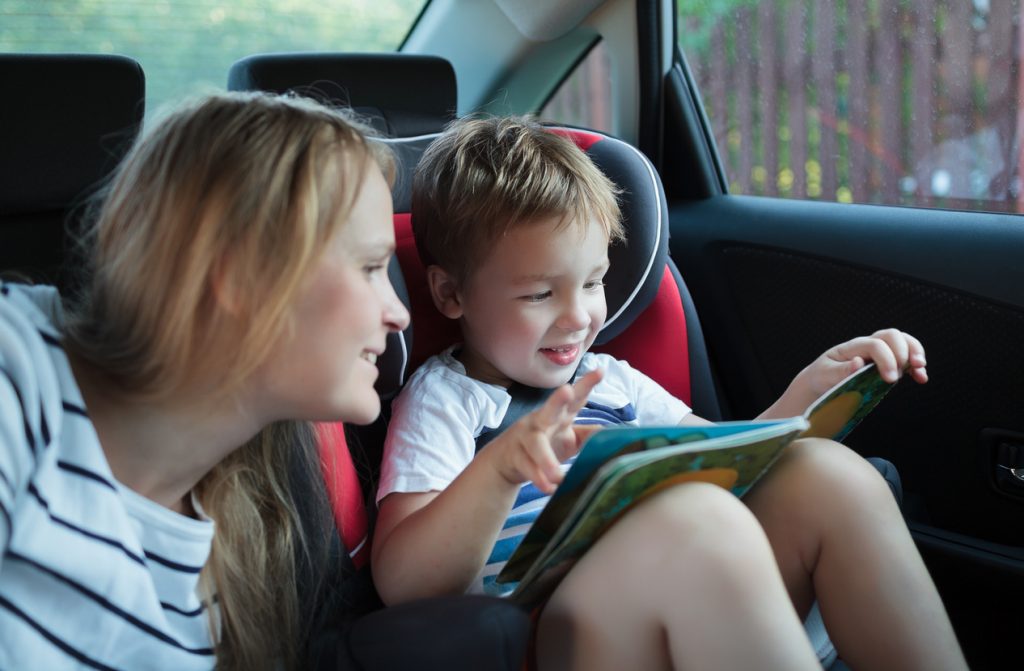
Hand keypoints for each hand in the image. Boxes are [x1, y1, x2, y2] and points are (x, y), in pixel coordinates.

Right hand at [487, 369, 603, 493]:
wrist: (506, 461)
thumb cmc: (544, 444)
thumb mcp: (568, 438)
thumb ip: (589, 435)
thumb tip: (613, 435)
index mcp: (559, 415)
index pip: (576, 398)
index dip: (587, 384)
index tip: (601, 370)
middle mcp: (541, 421)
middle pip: (549, 408)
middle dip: (558, 399)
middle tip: (567, 391)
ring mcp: (525, 437)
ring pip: (536, 445)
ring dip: (547, 460)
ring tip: (557, 476)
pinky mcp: (514, 455)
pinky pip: (527, 467)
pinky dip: (538, 478)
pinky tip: (548, 487)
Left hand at [803, 328, 926, 397]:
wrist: (820, 381)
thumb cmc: (822, 378)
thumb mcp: (825, 376)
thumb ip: (840, 371)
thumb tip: (858, 363)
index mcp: (851, 347)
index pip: (875, 345)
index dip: (886, 359)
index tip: (890, 379)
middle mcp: (867, 345)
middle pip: (891, 335)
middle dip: (902, 352)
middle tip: (898, 376)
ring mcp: (879, 352)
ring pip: (902, 340)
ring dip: (915, 352)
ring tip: (919, 368)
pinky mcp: (886, 362)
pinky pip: (906, 355)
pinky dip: (916, 365)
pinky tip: (920, 377)